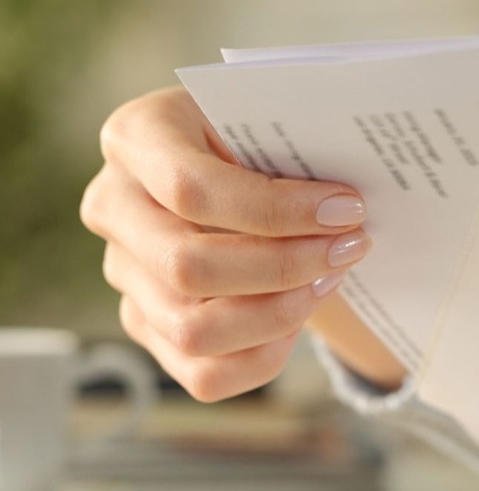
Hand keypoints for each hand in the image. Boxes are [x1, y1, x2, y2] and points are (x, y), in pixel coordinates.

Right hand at [81, 87, 372, 400]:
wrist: (244, 164)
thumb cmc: (264, 134)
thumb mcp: (273, 116)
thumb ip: (297, 141)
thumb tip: (350, 203)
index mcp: (136, 137)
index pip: (192, 189)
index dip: (277, 210)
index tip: (349, 210)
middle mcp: (114, 207)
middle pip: (189, 268)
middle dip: (287, 267)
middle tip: (351, 247)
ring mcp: (124, 273)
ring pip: (193, 332)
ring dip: (280, 315)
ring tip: (329, 280)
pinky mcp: (147, 324)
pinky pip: (205, 374)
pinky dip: (264, 356)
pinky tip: (300, 315)